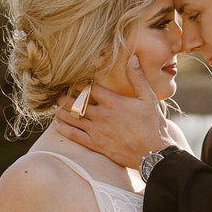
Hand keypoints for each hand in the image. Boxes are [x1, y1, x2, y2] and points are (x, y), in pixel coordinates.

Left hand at [54, 57, 172, 168]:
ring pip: (72, 118)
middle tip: (60, 94)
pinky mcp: (96, 144)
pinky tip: (59, 125)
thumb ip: (138, 78)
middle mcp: (102, 115)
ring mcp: (97, 130)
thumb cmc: (153, 125)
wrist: (153, 153)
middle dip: (66, 97)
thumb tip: (133, 58)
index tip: (75, 82)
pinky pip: (74, 135)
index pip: (89, 88)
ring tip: (58, 107)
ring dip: (62, 111)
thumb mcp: (148, 98)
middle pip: (76, 102)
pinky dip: (64, 129)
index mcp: (113, 102)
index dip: (79, 84)